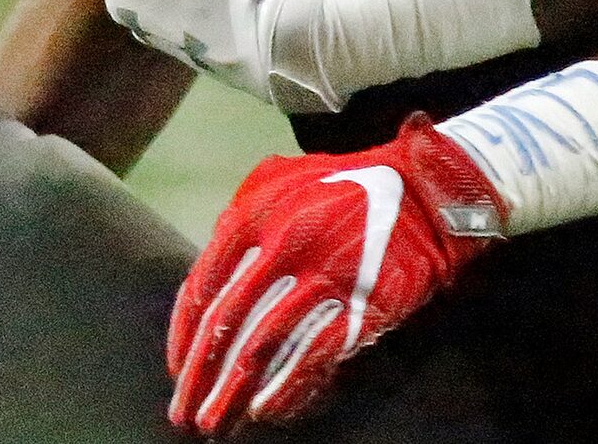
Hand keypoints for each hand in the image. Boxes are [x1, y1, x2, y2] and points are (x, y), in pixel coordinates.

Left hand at [167, 114, 505, 432]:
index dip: (186, 333)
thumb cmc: (342, 185)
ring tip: (216, 424)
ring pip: (265, 345)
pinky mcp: (361, 306)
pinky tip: (265, 410)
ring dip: (235, 392)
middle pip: (228, 321)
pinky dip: (286, 388)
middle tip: (184, 413)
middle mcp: (285, 245)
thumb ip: (241, 215)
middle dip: (200, 374)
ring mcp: (324, 277)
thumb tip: (210, 264)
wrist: (419, 193)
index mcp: (258, 213)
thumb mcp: (281, 179)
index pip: (205, 283)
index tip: (177, 367)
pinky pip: (314, 355)